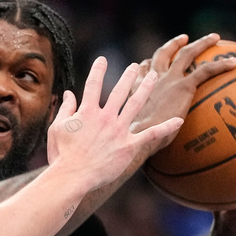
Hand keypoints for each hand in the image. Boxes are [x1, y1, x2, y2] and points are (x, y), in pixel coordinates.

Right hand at [46, 57, 183, 189]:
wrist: (72, 176)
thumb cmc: (61, 155)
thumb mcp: (57, 128)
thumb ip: (65, 109)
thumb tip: (68, 93)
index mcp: (87, 112)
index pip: (92, 85)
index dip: (97, 70)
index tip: (102, 59)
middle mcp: (105, 117)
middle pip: (119, 91)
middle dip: (128, 76)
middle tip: (136, 66)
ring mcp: (119, 130)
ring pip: (136, 104)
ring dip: (146, 88)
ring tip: (154, 77)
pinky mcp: (129, 145)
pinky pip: (151, 135)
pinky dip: (166, 127)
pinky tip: (179, 120)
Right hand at [130, 33, 235, 157]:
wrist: (138, 135)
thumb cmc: (134, 140)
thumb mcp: (135, 131)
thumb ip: (143, 130)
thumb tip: (147, 147)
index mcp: (139, 88)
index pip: (143, 70)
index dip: (148, 64)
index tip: (150, 63)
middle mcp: (153, 79)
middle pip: (163, 54)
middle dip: (173, 44)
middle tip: (184, 38)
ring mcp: (169, 80)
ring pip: (186, 53)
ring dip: (201, 44)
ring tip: (214, 38)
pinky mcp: (183, 86)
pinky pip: (205, 71)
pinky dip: (220, 64)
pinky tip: (234, 62)